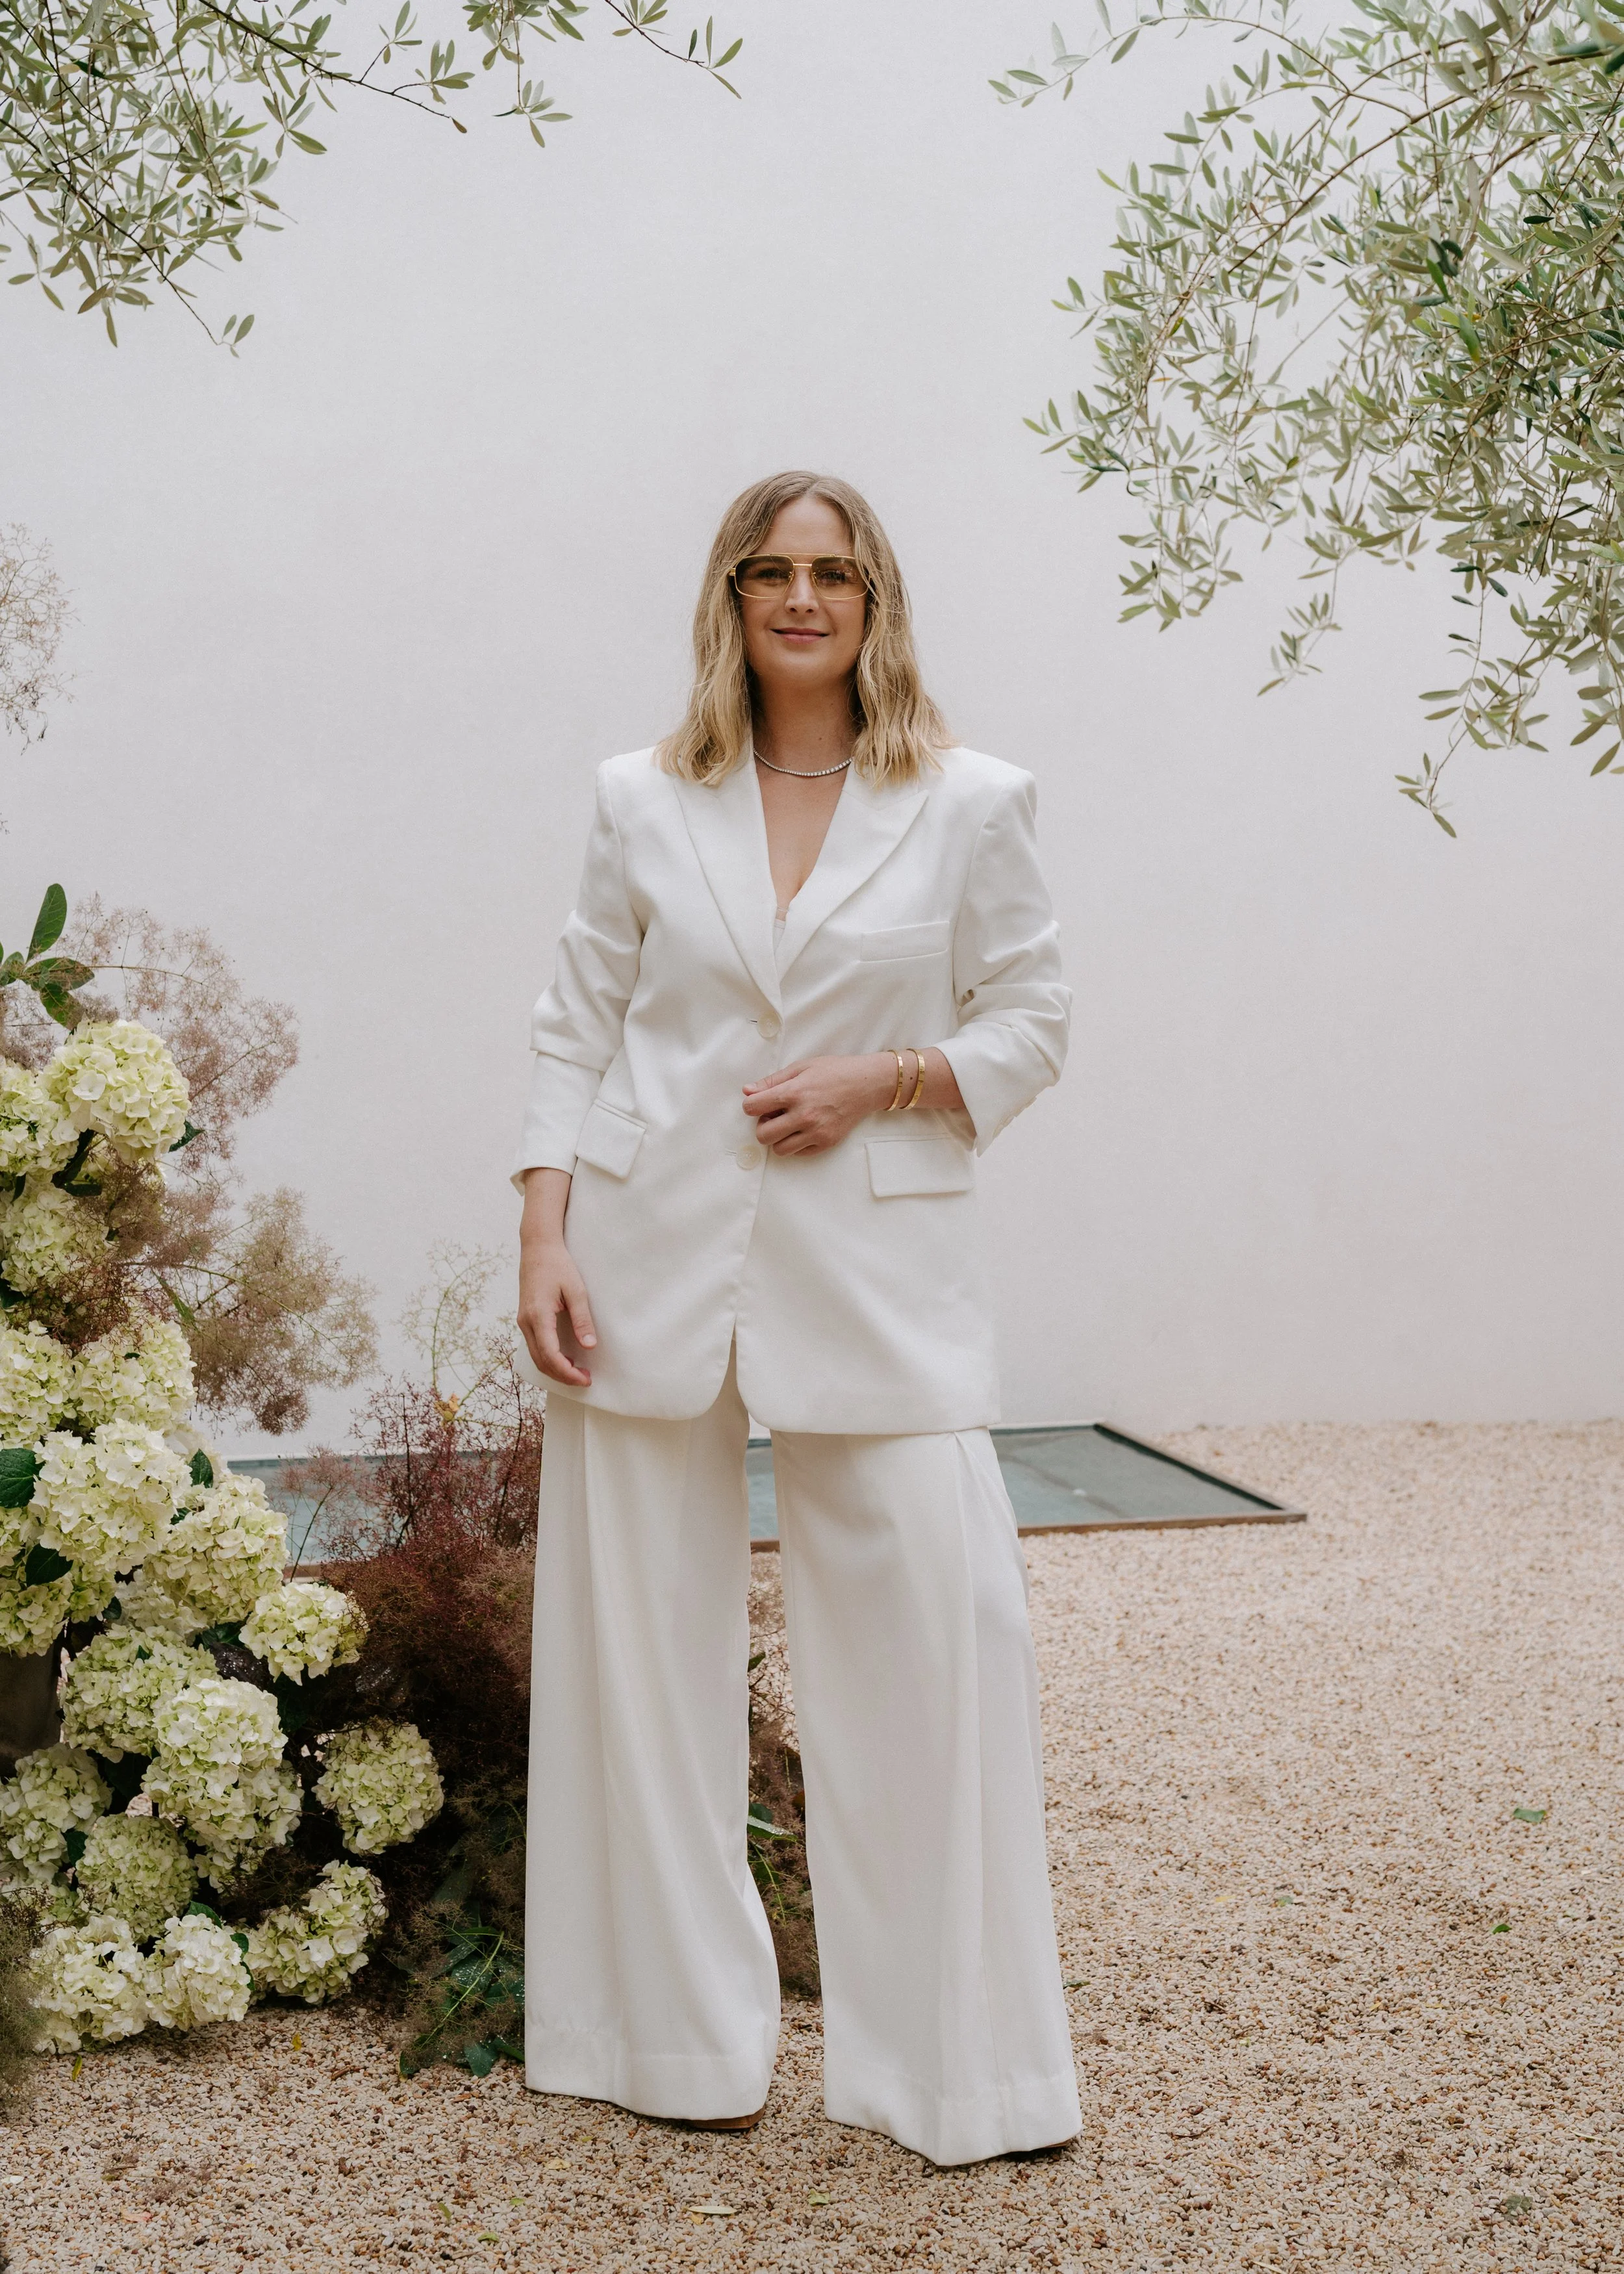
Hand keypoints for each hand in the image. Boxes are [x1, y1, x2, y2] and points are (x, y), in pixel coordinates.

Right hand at [518, 1167, 596, 1386]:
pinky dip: (548, 1358)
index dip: (568, 1373)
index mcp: (538, 1316)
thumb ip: (582, 1319)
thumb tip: (589, 1345)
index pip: (551, 1356)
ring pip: (536, 1356)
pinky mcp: (525, 1318)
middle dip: (562, 1375)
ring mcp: (523, 1321)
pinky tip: (565, 1358)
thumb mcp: (576, 1290)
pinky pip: (534, 1346)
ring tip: (577, 1371)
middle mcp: (526, 1322)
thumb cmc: (558, 1265)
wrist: (537, 1246)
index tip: (586, 1378)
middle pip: (541, 1362)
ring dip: (555, 1368)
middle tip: (585, 1379)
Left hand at [742, 1054, 894, 1154]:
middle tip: (773, 1116)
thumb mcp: (801, 1068)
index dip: (751, 1105)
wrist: (867, 1084)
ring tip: (788, 1124)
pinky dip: (796, 1144)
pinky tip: (803, 1129)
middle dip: (763, 1126)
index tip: (758, 1103)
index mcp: (794, 1093)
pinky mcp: (826, 1142)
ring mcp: (816, 1131)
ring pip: (779, 1149)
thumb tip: (747, 1091)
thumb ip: (771, 1081)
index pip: (752, 1108)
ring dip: (778, 1138)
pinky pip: (799, 1153)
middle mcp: (803, 1115)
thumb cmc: (834, 1071)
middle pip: (762, 1135)